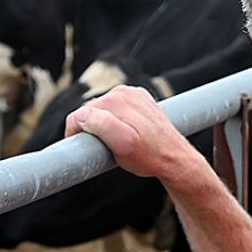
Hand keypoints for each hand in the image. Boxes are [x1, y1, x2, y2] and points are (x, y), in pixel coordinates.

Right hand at [65, 85, 194, 179]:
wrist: (176, 158)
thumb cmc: (148, 156)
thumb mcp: (120, 146)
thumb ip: (99, 126)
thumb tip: (82, 114)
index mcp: (115, 101)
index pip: (80, 114)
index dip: (75, 133)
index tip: (82, 149)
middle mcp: (123, 93)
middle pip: (90, 111)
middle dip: (92, 129)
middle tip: (105, 148)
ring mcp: (133, 94)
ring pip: (103, 109)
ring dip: (104, 125)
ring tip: (118, 141)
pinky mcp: (140, 98)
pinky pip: (117, 108)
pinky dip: (117, 120)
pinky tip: (128, 132)